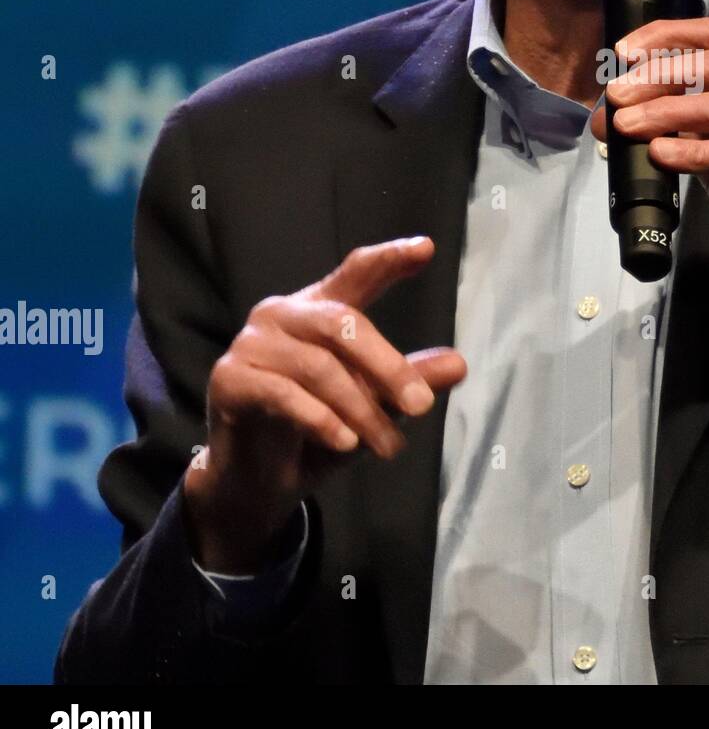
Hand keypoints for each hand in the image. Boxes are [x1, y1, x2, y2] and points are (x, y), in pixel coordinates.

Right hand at [183, 237, 466, 572]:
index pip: (356, 274)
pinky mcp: (230, 379)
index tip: (427, 248)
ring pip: (319, 367)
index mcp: (320, 307)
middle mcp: (284, 314)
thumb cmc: (319, 430)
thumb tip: (459, 365)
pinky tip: (346, 444)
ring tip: (387, 445)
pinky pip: (282, 394)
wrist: (258, 480)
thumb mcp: (375, 405)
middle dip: (388, 367)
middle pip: (343, 324)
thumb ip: (410, 380)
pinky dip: (320, 420)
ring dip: (360, 410)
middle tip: (421, 407)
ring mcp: (251, 343)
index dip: (388, 259)